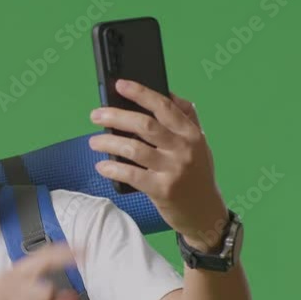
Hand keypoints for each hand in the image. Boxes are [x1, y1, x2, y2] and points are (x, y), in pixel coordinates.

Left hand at [88, 79, 228, 250]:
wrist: (206, 214)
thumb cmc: (197, 176)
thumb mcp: (199, 144)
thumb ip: (187, 119)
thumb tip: (168, 94)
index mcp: (192, 134)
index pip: (164, 106)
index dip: (140, 93)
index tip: (120, 85)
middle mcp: (184, 149)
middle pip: (144, 125)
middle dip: (116, 116)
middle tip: (96, 115)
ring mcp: (173, 170)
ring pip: (134, 149)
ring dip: (109, 142)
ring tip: (94, 142)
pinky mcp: (162, 190)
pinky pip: (131, 174)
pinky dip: (113, 168)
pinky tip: (102, 165)